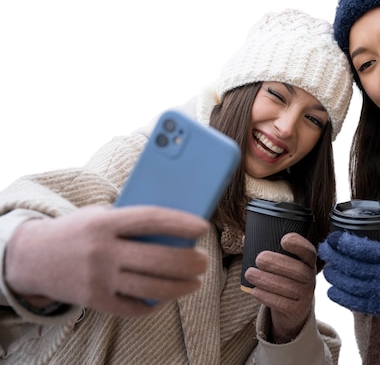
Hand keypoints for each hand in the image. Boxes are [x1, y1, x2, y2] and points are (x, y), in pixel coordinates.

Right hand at [5, 205, 208, 315]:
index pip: (151, 220)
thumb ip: (132, 221)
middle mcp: (101, 251)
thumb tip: (176, 229)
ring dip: (181, 286)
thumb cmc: (78, 230)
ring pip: (152, 287)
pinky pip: (134, 307)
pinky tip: (168, 296)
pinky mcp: (94, 301)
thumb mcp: (100, 215)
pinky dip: (156, 303)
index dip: (181, 223)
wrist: (31, 257)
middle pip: (158, 259)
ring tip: (196, 281)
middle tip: (205, 261)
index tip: (203, 227)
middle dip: (189, 262)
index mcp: (105, 223)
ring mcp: (97, 279)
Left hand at [244, 232, 316, 342]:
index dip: (299, 245)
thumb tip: (246, 239)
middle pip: (299, 270)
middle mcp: (310, 278)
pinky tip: (254, 290)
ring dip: (266, 280)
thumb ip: (267, 250)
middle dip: (277, 263)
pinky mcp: (296, 311)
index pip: (309, 252)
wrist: (292, 309)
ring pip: (289, 288)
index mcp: (307, 262)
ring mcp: (305, 296)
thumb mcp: (281, 264)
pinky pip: (282, 304)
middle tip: (259, 259)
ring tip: (250, 273)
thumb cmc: (283, 278)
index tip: (283, 240)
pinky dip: (266, 296)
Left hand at [318, 231, 379, 325]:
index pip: (362, 248)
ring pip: (347, 284)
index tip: (335, 235)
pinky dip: (338, 296)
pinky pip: (352, 303)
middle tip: (324, 246)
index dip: (344, 242)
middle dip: (332, 255)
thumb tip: (373, 227)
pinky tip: (332, 288)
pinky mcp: (378, 308)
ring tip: (328, 266)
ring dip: (333, 275)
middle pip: (349, 265)